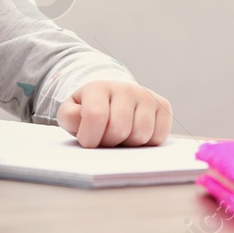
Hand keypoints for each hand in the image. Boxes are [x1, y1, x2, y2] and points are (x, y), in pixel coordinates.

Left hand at [57, 80, 172, 147]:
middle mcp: (125, 88)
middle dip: (109, 142)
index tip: (87, 142)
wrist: (113, 98)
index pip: (96, 116)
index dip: (90, 137)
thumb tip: (82, 122)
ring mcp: (146, 96)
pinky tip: (135, 134)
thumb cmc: (90, 111)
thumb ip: (70, 117)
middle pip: (119, 129)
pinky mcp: (164, 106)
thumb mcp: (72, 112)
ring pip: (141, 135)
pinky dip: (146, 144)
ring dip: (128, 144)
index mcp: (98, 87)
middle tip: (104, 139)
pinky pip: (158, 137)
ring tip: (119, 136)